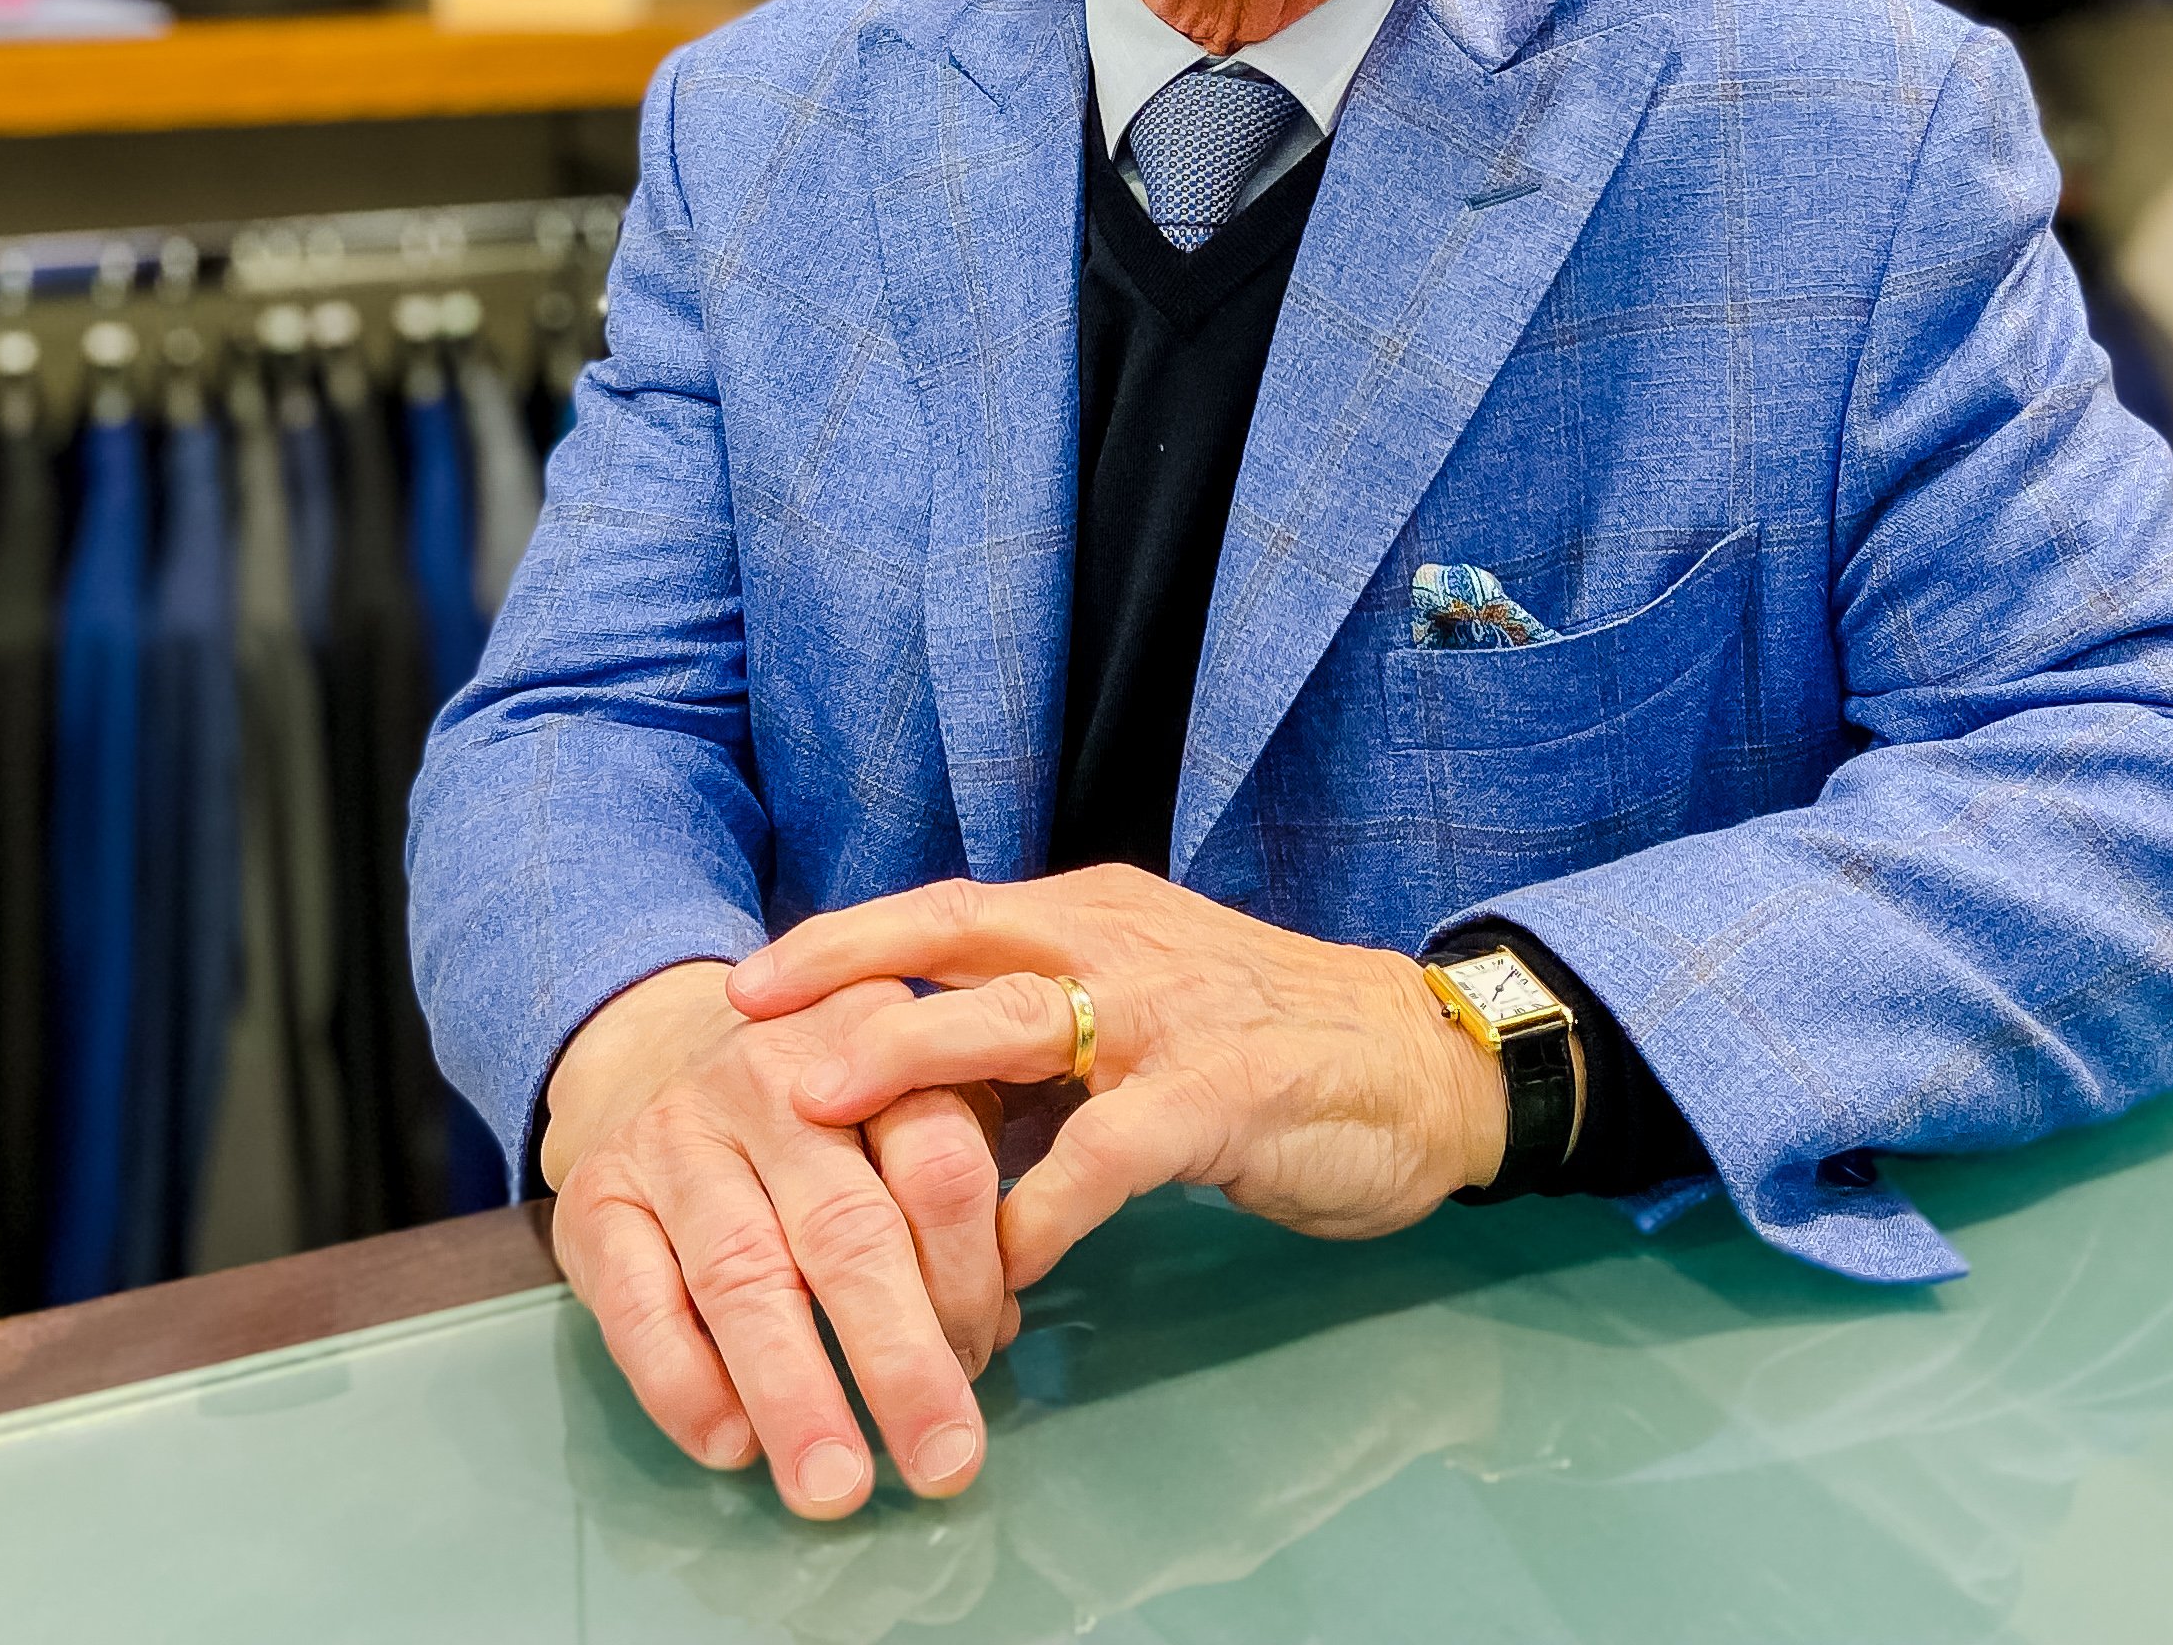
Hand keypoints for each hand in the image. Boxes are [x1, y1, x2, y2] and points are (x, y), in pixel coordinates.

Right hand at [539, 960, 1014, 1519]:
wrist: (651, 1044)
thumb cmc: (815, 1100)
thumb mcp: (901, 1102)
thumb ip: (956, 1202)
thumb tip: (995, 1327)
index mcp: (873, 1051)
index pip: (940, 1166)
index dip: (972, 1278)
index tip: (983, 1364)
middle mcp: (770, 1084)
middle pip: (846, 1230)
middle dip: (899, 1359)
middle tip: (942, 1462)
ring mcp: (675, 1138)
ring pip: (743, 1276)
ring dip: (793, 1393)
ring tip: (834, 1487)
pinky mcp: (597, 1196)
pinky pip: (638, 1302)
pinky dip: (683, 1383)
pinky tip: (731, 1445)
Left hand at [726, 870, 1505, 1289]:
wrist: (1428, 1067)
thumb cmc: (1269, 1045)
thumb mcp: (1139, 1014)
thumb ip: (1037, 1041)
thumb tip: (912, 1095)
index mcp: (1091, 916)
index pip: (944, 911)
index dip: (841, 942)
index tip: (744, 986)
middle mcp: (1119, 943)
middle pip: (957, 938)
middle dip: (845, 981)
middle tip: (749, 1039)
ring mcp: (1171, 1014)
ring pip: (1016, 1019)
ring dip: (912, 1063)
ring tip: (827, 1119)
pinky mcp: (1224, 1092)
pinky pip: (1108, 1148)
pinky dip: (1043, 1203)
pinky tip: (997, 1260)